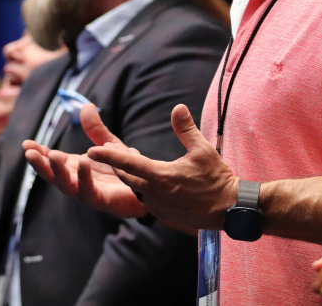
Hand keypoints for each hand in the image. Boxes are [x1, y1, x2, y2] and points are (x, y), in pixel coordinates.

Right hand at [22, 105, 146, 219]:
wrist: (147, 188)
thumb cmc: (123, 169)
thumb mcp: (108, 145)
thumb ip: (96, 129)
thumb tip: (86, 106)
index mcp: (76, 167)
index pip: (52, 160)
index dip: (39, 153)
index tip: (26, 144)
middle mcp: (78, 181)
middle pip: (54, 175)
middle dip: (41, 165)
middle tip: (30, 153)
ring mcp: (88, 192)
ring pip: (67, 186)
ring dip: (58, 172)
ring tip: (53, 155)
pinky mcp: (102, 201)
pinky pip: (89, 192)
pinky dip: (84, 179)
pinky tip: (82, 163)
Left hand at [82, 103, 238, 230]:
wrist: (230, 210)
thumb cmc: (217, 179)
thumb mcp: (202, 150)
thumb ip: (186, 129)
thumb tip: (178, 108)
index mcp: (160, 177)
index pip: (127, 164)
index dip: (108, 155)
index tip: (91, 149)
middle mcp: (154, 194)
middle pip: (126, 176)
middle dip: (116, 163)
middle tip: (107, 150)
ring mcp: (157, 206)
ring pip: (135, 188)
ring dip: (130, 176)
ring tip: (130, 162)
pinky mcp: (163, 214)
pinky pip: (145, 198)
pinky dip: (141, 187)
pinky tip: (148, 180)